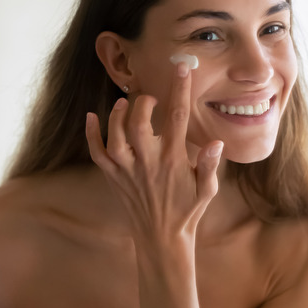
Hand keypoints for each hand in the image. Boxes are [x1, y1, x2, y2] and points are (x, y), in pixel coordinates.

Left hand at [85, 61, 221, 243]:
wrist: (162, 238)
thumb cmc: (187, 211)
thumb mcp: (207, 190)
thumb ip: (210, 165)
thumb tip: (216, 143)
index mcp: (173, 160)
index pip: (178, 118)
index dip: (180, 90)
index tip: (181, 68)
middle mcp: (148, 162)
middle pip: (139, 124)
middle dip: (143, 103)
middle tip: (149, 98)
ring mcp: (127, 170)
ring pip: (115, 136)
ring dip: (116, 116)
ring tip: (122, 104)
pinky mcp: (114, 178)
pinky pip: (98, 153)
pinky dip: (91, 134)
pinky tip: (91, 117)